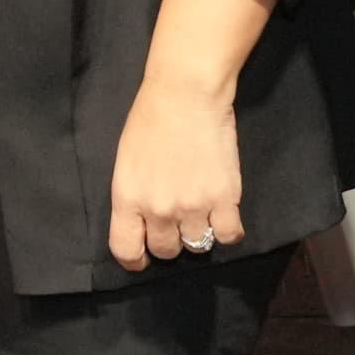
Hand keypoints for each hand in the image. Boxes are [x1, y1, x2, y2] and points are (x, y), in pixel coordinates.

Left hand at [107, 77, 245, 271]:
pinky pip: (229, 235)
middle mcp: (159, 208)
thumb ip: (133, 195)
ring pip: (197, 245)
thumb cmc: (151, 120)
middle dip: (170, 241)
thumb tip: (141, 223)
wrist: (186, 94)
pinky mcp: (224, 198)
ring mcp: (193, 206)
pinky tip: (224, 215)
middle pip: (166, 251)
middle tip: (176, 223)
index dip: (135, 260)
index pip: (126, 250)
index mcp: (128, 198)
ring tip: (200, 212)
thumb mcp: (126, 161)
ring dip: (198, 233)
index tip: (143, 257)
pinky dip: (228, 230)